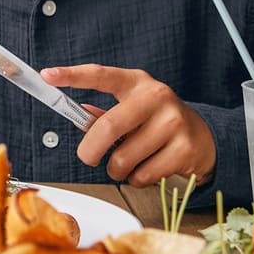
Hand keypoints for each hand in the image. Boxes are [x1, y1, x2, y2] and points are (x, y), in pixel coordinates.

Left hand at [51, 64, 216, 184]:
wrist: (205, 138)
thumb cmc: (158, 123)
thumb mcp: (134, 110)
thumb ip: (105, 114)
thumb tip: (79, 116)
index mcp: (137, 82)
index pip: (101, 74)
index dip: (72, 75)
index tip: (48, 75)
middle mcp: (157, 97)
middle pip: (108, 126)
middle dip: (90, 150)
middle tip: (87, 157)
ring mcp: (173, 122)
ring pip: (123, 158)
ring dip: (117, 169)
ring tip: (128, 162)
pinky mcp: (183, 149)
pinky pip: (142, 175)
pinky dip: (137, 179)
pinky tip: (148, 168)